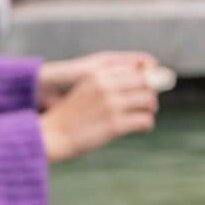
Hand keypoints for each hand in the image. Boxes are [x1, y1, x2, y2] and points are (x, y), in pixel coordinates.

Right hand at [39, 57, 159, 161]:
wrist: (54, 135)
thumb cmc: (72, 115)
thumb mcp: (86, 90)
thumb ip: (107, 84)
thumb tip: (141, 84)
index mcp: (97, 75)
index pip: (133, 69)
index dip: (145, 79)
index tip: (147, 88)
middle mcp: (105, 86)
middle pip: (145, 83)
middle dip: (150, 93)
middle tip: (147, 105)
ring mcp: (111, 105)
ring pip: (148, 101)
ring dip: (150, 110)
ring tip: (143, 117)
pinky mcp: (115, 124)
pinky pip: (145, 120)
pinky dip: (147, 125)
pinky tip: (141, 128)